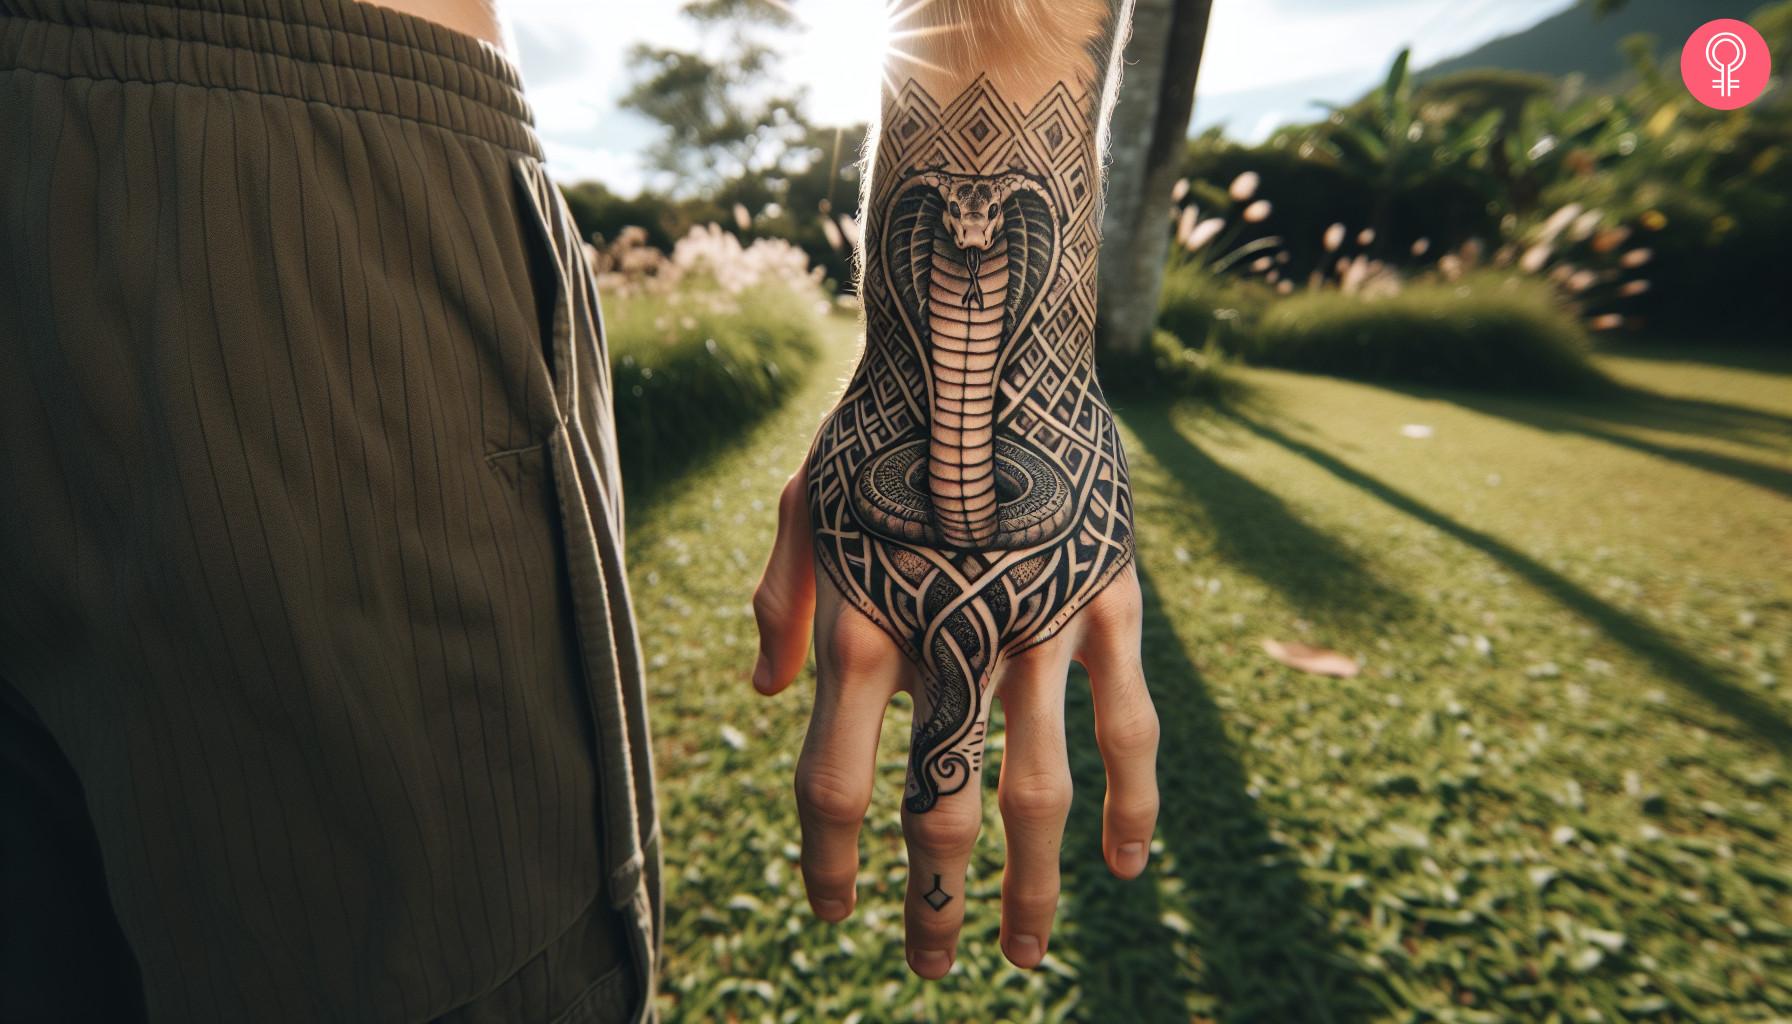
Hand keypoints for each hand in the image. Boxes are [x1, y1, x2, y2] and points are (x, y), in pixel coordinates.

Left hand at [751, 453, 1156, 976]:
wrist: (987, 327)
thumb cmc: (882, 415)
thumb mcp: (805, 495)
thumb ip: (781, 598)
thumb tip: (763, 692)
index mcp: (862, 622)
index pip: (838, 779)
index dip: (832, 860)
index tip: (833, 912)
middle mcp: (948, 638)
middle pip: (938, 806)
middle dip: (930, 900)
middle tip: (929, 965)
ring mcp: (1035, 624)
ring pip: (1037, 789)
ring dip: (1031, 884)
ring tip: (1026, 954)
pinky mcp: (1106, 598)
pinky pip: (1125, 722)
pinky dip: (1131, 802)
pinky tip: (1124, 864)